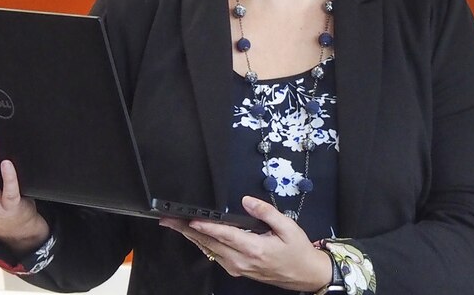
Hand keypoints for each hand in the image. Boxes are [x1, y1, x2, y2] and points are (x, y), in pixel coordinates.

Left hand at [159, 196, 330, 291]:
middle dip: (187, 230)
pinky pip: (215, 255)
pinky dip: (202, 244)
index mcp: (254, 249)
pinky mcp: (236, 270)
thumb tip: (246, 201)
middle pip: (210, 243)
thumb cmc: (297, 250)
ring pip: (209, 250)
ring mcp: (237, 267)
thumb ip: (266, 212)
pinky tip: (193, 235)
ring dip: (191, 237)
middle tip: (169, 219)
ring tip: (174, 225)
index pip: (225, 235)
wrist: (304, 274)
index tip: (190, 220)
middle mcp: (242, 261)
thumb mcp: (288, 227)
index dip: (206, 227)